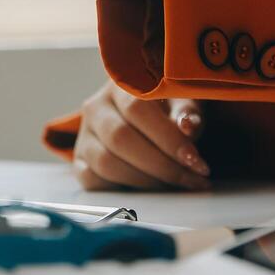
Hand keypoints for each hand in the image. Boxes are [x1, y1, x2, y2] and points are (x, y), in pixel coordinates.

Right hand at [71, 82, 209, 191]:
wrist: (147, 116)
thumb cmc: (167, 107)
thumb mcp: (183, 102)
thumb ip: (187, 112)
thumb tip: (187, 125)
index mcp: (121, 85)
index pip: (137, 109)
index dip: (167, 138)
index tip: (195, 160)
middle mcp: (96, 107)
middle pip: (119, 138)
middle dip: (161, 165)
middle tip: (192, 179)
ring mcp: (85, 135)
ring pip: (105, 163)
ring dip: (145, 180)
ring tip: (174, 184)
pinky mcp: (80, 160)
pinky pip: (92, 180)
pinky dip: (123, 189)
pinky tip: (148, 187)